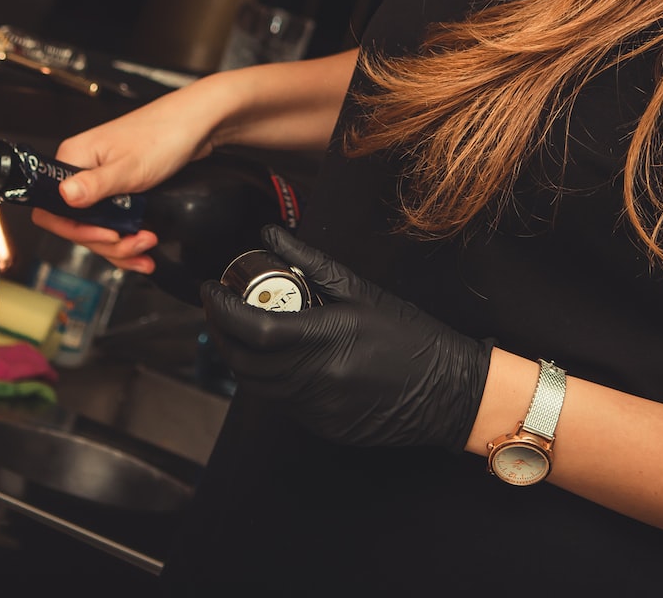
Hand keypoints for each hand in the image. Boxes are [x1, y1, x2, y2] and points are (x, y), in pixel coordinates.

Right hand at [31, 77, 232, 272]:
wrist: (197, 124)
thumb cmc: (164, 133)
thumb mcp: (128, 166)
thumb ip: (95, 185)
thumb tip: (63, 195)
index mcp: (73, 159)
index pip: (50, 207)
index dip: (73, 229)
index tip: (103, 235)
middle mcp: (82, 171)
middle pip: (76, 224)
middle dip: (106, 241)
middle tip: (132, 241)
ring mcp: (100, 183)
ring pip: (97, 228)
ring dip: (121, 245)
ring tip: (146, 244)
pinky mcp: (119, 191)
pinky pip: (114, 224)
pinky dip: (128, 241)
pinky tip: (143, 250)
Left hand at [200, 225, 489, 448]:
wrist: (450, 390)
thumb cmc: (410, 336)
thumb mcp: (362, 291)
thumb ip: (310, 263)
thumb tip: (270, 235)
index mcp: (325, 338)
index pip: (252, 327)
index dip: (221, 308)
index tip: (211, 288)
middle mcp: (316, 379)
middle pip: (243, 361)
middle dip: (221, 332)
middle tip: (219, 306)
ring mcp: (317, 409)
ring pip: (256, 385)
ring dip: (240, 357)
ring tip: (241, 329)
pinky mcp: (322, 427)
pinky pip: (280, 402)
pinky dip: (268, 379)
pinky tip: (277, 358)